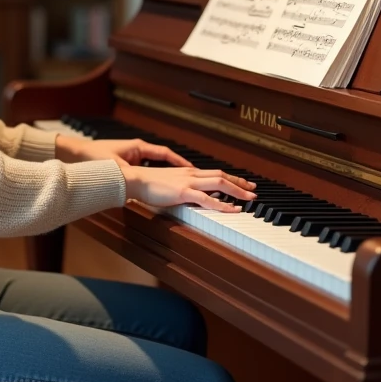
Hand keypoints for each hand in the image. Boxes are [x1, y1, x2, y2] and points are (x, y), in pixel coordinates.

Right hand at [55, 135, 256, 212]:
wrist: (126, 178)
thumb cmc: (138, 182)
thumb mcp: (159, 186)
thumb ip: (170, 190)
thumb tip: (175, 196)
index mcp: (183, 171)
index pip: (210, 173)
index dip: (226, 178)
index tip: (238, 182)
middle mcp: (188, 173)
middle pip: (220, 175)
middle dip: (239, 182)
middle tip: (254, 189)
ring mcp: (187, 181)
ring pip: (219, 183)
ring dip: (237, 190)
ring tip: (251, 198)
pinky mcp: (182, 191)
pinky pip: (207, 199)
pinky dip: (223, 204)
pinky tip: (233, 209)